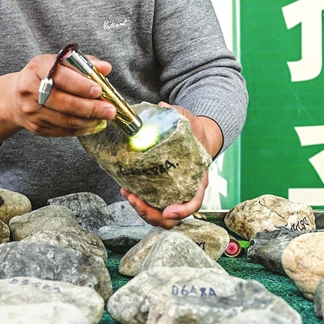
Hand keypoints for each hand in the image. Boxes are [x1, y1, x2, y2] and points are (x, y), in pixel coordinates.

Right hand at [0, 53, 116, 150]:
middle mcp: (30, 89)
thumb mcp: (60, 63)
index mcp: (37, 67)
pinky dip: (81, 129)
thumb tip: (105, 68)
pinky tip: (93, 124)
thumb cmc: (45, 77)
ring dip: (89, 120)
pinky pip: (63, 130)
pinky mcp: (36, 127)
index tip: (99, 90)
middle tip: (110, 110)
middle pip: (64, 102)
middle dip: (91, 107)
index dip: (81, 85)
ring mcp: (32, 110)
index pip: (60, 76)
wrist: (16, 98)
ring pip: (65, 120)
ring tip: (104, 118)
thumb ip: (83, 64)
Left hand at [120, 104, 221, 227]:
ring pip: (158, 214)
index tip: (169, 211)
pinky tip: (126, 188)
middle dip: (152, 214)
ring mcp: (172, 193)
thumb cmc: (195, 132)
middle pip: (171, 217)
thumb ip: (178, 114)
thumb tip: (163, 107)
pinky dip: (138, 201)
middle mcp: (185, 190)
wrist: (195, 136)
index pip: (194, 202)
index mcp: (197, 179)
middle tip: (135, 200)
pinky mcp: (160, 190)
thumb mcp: (190, 121)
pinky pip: (150, 203)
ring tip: (127, 193)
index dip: (182, 210)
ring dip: (142, 210)